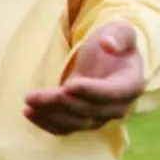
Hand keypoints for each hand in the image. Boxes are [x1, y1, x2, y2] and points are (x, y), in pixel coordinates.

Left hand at [25, 21, 145, 134]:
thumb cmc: (115, 41)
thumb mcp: (120, 30)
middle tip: (33, 94)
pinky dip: (47, 123)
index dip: (91, 91)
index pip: (112, 93)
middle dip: (60, 103)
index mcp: (131, 85)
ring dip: (50, 114)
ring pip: (74, 123)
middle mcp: (118, 107)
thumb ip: (119, 36)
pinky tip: (28, 112)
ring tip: (29, 101)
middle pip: (88, 111)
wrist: (109, 56)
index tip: (68, 85)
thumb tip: (108, 44)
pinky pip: (65, 129)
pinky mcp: (83, 120)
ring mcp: (100, 117)